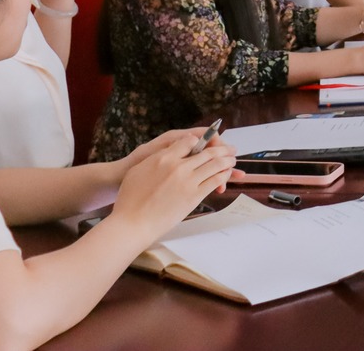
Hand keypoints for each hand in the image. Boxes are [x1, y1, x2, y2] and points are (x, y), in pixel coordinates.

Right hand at [109, 135, 238, 238]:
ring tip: (233, 159)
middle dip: (222, 149)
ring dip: (227, 160)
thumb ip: (157, 158)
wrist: (133, 222)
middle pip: (207, 151)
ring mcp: (188, 181)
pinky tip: (226, 174)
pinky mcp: (194, 195)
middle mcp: (178, 166)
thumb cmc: (130, 199)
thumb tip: (170, 152)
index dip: (201, 140)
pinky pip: (215, 180)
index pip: (189, 140)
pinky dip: (224, 175)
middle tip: (231, 149)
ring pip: (215, 164)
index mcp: (164, 157)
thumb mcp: (139, 170)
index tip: (207, 142)